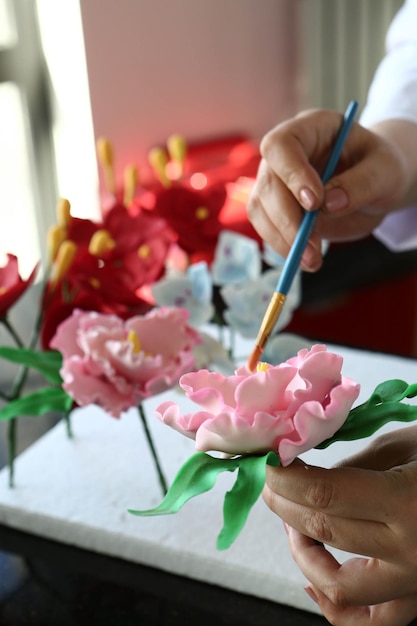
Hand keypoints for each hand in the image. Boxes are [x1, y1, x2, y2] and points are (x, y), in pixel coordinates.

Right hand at [247, 109, 416, 270]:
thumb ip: (361, 183)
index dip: (292, 174)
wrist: (375, 185)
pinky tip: (305, 258)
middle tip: (310, 248)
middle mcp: (285, 154)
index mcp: (310, 128)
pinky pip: (267, 227)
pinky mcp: (275, 208)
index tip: (314, 203)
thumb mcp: (385, 170)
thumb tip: (329, 205)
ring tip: (312, 260)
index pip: (282, 145)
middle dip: (288, 220)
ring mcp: (275, 180)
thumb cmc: (381, 167)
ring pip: (260, 209)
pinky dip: (283, 246)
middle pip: (268, 183)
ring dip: (282, 238)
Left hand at [262, 425, 416, 624]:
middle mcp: (410, 549)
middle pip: (322, 530)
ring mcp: (416, 580)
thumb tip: (308, 474)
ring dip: (302, 552)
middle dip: (282, 502)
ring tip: (293, 523)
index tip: (266, 463)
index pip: (323, 494)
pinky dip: (336, 607)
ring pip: (339, 587)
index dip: (284, 479)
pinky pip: (373, 619)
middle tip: (271, 481)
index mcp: (406, 501)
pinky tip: (313, 581)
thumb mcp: (409, 444)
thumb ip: (357, 462)